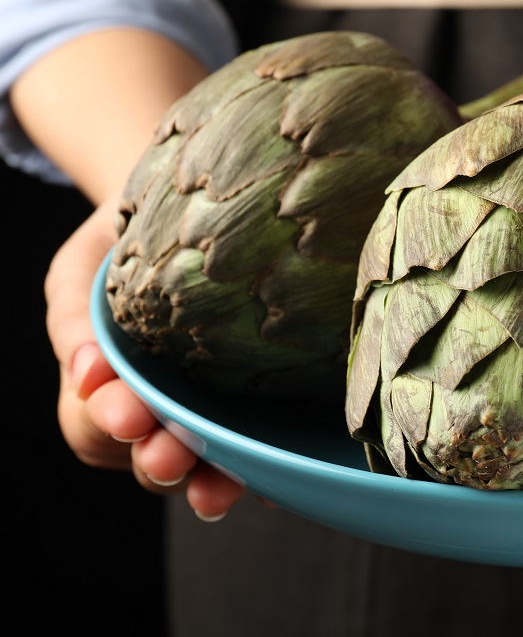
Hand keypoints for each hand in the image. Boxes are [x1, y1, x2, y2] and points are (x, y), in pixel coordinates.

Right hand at [48, 196, 245, 519]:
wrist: (201, 208)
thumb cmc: (131, 238)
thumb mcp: (85, 267)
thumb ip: (73, 316)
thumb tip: (86, 372)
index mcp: (110, 388)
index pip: (94, 426)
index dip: (105, 424)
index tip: (125, 412)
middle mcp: (161, 413)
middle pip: (150, 461)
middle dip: (158, 462)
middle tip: (169, 456)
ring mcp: (215, 417)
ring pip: (206, 468)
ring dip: (210, 482)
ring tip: (220, 485)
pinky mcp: (268, 412)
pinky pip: (264, 455)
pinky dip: (267, 474)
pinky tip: (278, 480)